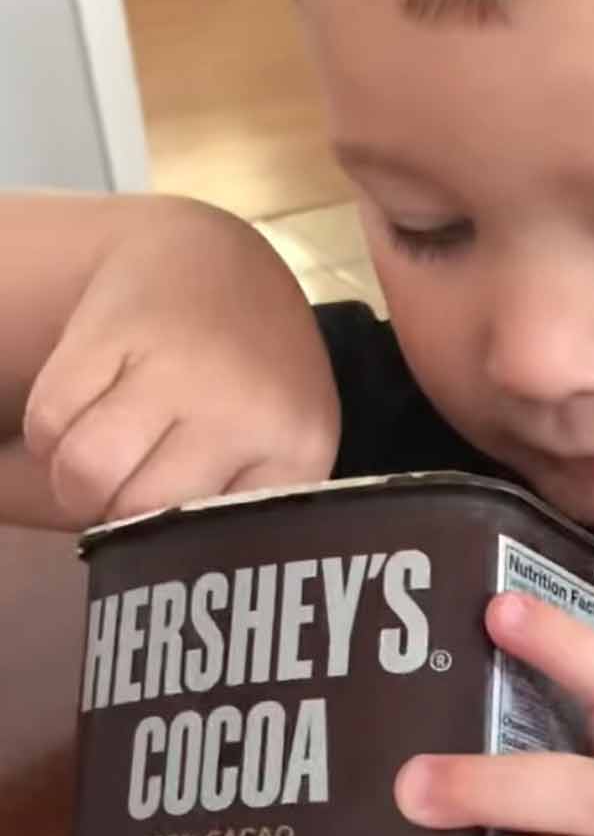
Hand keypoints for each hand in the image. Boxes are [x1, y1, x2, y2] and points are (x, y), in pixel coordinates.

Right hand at [22, 200, 339, 525]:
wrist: (218, 261)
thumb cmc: (250, 376)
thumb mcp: (277, 444)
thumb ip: (236, 506)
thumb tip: (152, 574)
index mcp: (299, 447)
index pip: (216, 543)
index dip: (180, 544)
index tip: (175, 522)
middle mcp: (248, 405)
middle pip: (137, 513)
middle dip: (115, 513)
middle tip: (129, 484)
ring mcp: (182, 363)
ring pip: (83, 471)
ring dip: (73, 480)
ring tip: (102, 458)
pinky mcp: (117, 328)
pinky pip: (51, 419)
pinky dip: (51, 432)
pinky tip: (85, 411)